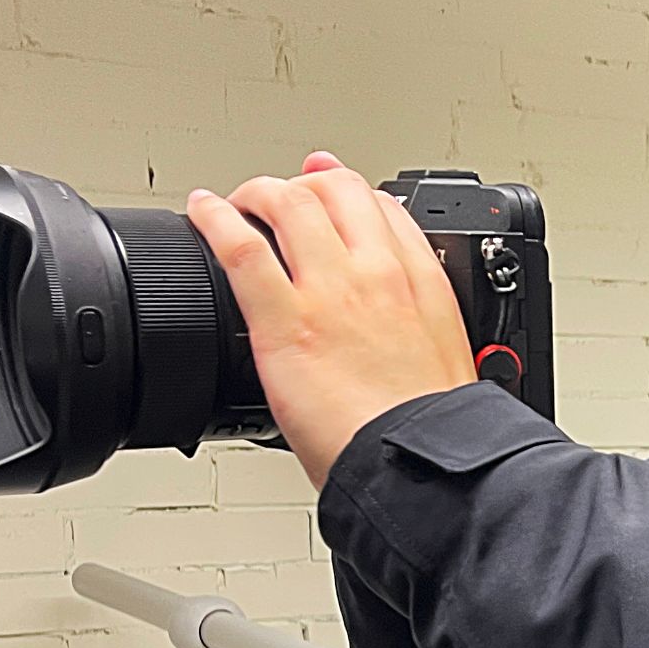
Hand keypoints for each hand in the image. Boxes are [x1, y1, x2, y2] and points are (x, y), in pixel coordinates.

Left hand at [185, 152, 481, 488]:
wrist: (412, 463)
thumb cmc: (424, 430)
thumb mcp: (444, 361)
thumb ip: (419, 332)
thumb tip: (404, 336)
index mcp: (421, 284)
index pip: (385, 207)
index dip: (351, 193)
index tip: (333, 195)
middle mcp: (377, 274)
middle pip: (337, 190)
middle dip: (304, 184)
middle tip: (282, 198)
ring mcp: (330, 291)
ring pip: (290, 204)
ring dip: (259, 192)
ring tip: (239, 202)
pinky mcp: (285, 320)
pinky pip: (242, 248)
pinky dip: (216, 219)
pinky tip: (204, 212)